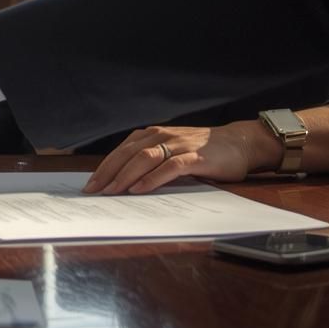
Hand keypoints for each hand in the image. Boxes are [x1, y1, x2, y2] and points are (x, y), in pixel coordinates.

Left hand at [83, 121, 275, 194]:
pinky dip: (152, 178)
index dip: (104, 167)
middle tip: (93, 191)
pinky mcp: (195, 157)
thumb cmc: (202, 151)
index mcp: (153, 135)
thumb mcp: (172, 151)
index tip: (90, 185)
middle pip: (127, 154)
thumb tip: (123, 182)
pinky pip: (169, 167)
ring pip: (145, 159)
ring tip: (112, 192)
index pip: (121, 151)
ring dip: (125, 176)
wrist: (238, 143)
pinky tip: (140, 189)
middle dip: (108, 173)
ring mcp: (179, 145)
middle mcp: (162, 136)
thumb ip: (151, 161)